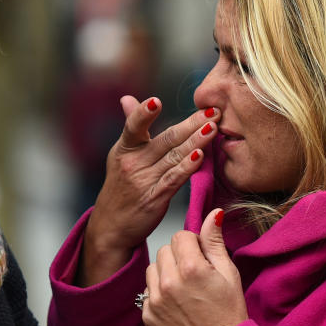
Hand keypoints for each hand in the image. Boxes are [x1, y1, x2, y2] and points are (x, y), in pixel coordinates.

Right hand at [80, 97, 219, 285]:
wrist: (111, 226)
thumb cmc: (120, 187)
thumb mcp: (120, 155)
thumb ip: (130, 126)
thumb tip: (127, 99)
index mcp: (124, 149)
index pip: (133, 126)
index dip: (143, 113)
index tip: (156, 101)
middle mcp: (132, 164)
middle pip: (165, 139)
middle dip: (191, 124)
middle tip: (211, 111)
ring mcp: (143, 181)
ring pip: (174, 157)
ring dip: (196, 142)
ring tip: (213, 128)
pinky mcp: (155, 198)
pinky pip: (174, 179)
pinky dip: (188, 167)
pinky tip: (200, 156)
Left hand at [142, 208, 246, 325]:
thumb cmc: (229, 314)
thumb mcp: (228, 274)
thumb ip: (214, 242)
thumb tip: (212, 214)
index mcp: (191, 269)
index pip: (180, 236)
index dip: (193, 245)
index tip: (201, 258)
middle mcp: (169, 283)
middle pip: (164, 249)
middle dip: (178, 257)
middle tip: (194, 275)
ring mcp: (155, 301)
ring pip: (152, 269)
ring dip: (165, 273)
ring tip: (184, 290)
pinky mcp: (147, 316)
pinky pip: (146, 292)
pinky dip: (158, 294)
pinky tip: (176, 305)